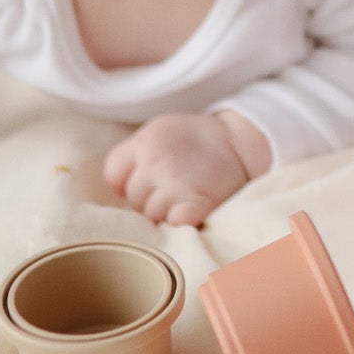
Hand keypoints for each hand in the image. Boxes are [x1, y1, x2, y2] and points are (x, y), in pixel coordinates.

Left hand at [103, 111, 269, 227]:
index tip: (147, 179)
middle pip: (133, 199)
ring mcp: (176, 185)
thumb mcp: (159, 130)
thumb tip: (118, 189)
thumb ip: (134, 153)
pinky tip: (190, 211)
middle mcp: (156, 163)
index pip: (114, 176)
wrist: (240, 141)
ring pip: (151, 215)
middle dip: (148, 198)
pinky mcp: (197, 205)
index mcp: (144, 142)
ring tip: (184, 197)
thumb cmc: (196, 139)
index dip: (128, 181)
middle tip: (172, 188)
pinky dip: (179, 222)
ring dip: (165, 212)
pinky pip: (173, 223)